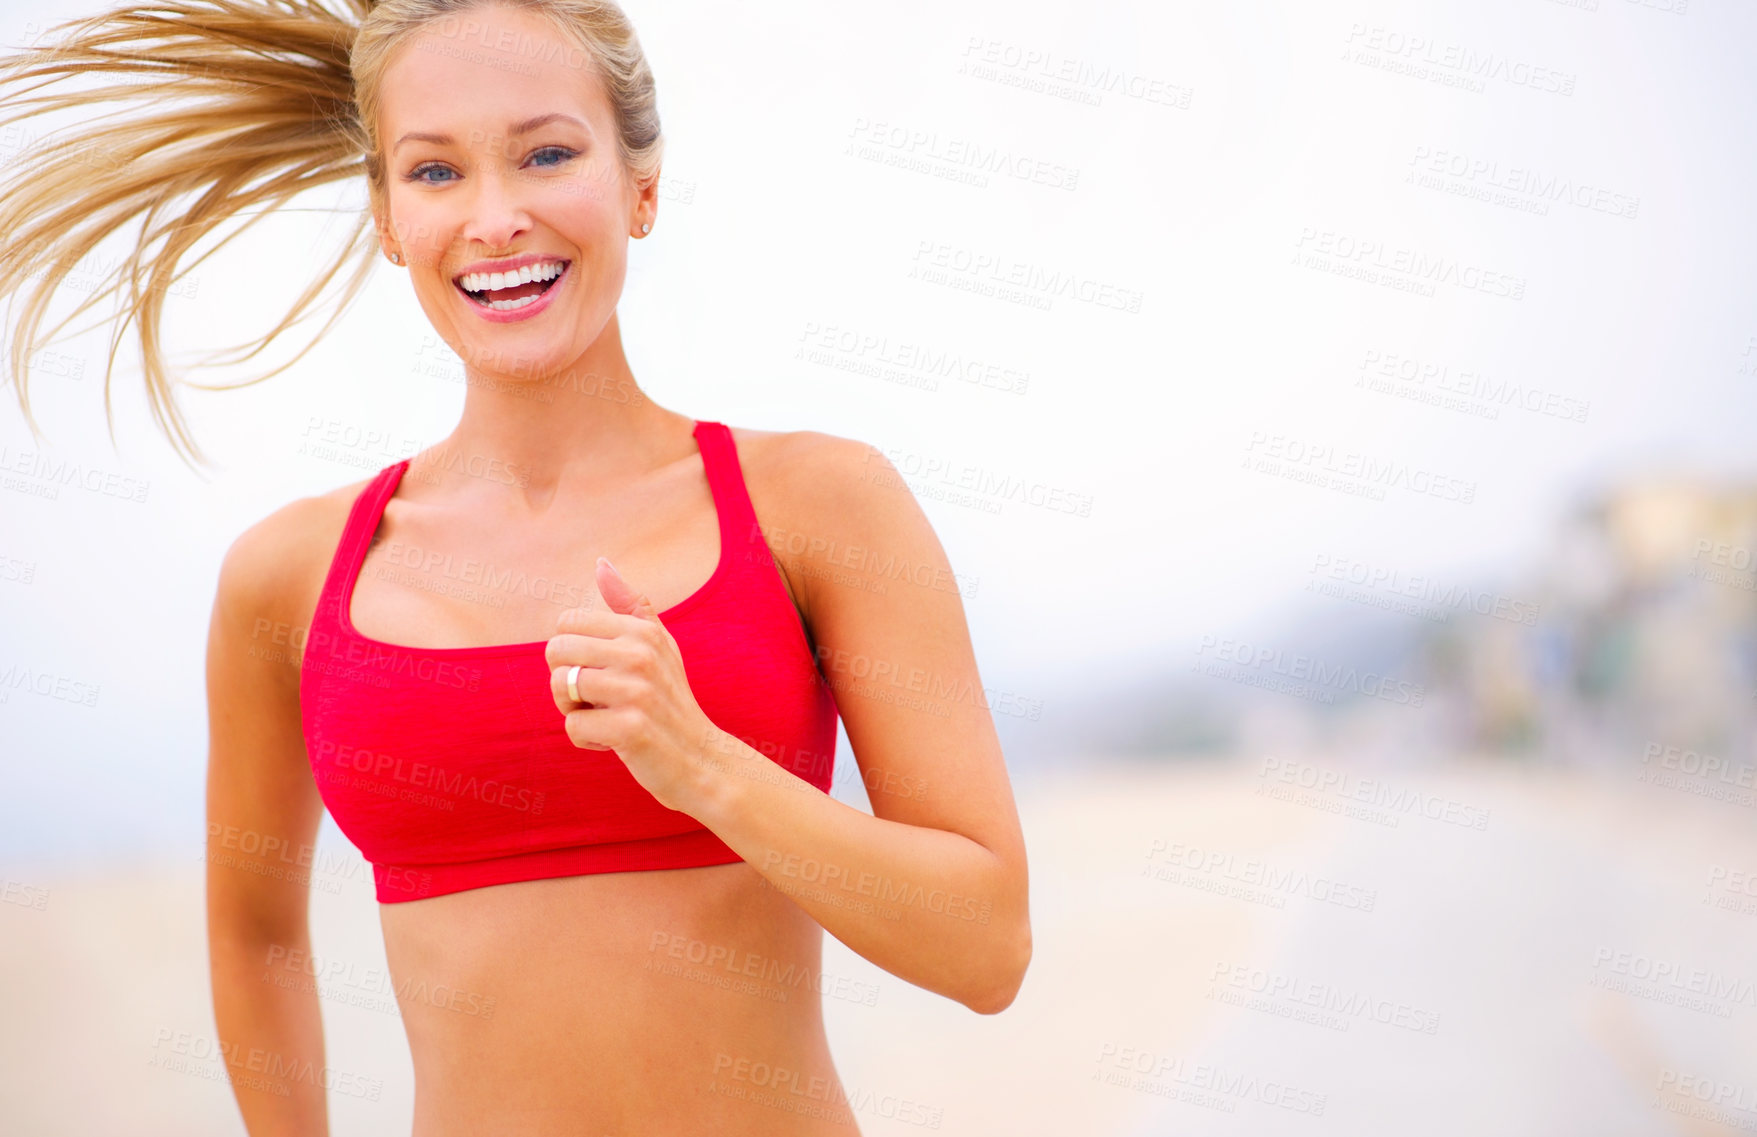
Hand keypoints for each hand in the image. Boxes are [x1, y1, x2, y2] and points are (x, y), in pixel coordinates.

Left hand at [544, 557, 720, 812]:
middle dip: (565, 680)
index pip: (567, 623)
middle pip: (556, 651)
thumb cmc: (670, 699)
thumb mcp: (659, 645)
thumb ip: (629, 604)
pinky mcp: (630, 728)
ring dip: (574, 710)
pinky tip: (617, 741)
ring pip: (559, 688)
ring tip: (607, 716)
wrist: (703, 759)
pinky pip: (573, 727)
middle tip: (598, 698)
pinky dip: (588, 740)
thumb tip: (601, 563)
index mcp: (643, 629)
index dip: (573, 652)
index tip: (602, 671)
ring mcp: (636, 691)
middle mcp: (640, 654)